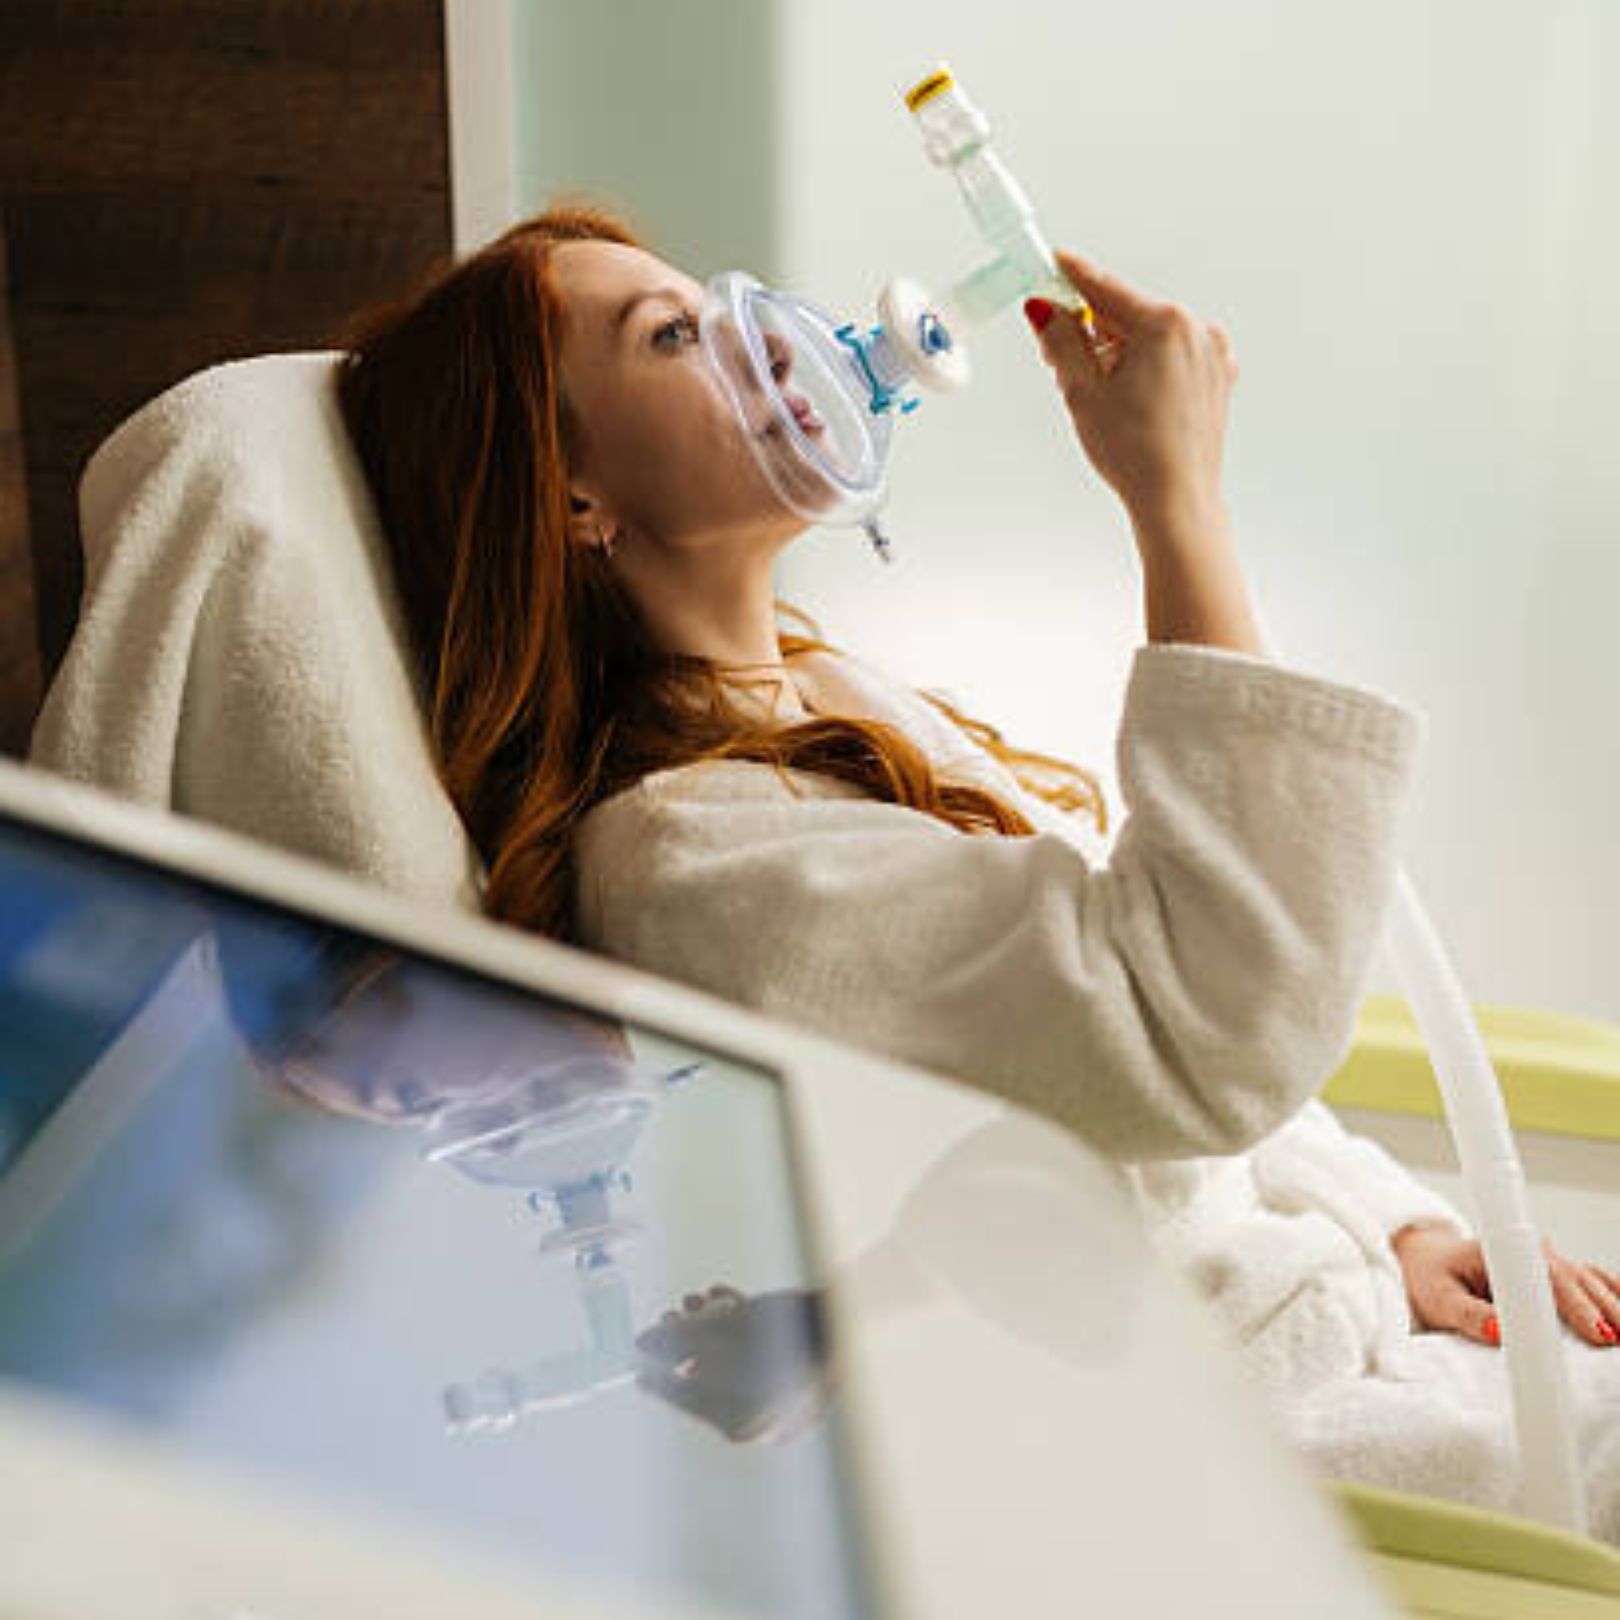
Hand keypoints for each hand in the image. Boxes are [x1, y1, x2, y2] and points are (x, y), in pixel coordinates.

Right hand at [1024, 249, 1238, 534]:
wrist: (1177, 499)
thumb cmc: (1136, 453)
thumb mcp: (1081, 391)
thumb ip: (1061, 340)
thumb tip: (1046, 310)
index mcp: (1164, 325)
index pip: (1104, 288)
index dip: (1070, 276)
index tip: (1051, 262)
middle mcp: (1195, 330)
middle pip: (1126, 315)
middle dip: (1090, 331)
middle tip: (1058, 359)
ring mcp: (1211, 354)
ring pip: (1148, 338)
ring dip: (1116, 354)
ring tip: (1097, 397)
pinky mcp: (1215, 378)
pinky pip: (1170, 359)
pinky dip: (1145, 369)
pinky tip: (1128, 402)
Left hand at [1391, 1220, 1619, 1347]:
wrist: (1428, 1262)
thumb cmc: (1430, 1278)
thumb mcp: (1438, 1299)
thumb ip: (1467, 1315)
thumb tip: (1500, 1332)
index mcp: (1503, 1250)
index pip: (1548, 1278)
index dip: (1576, 1307)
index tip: (1598, 1333)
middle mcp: (1532, 1251)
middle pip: (1577, 1281)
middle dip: (1604, 1311)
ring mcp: (1547, 1262)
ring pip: (1590, 1281)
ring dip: (1613, 1305)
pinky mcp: (1554, 1276)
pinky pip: (1591, 1282)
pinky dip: (1611, 1294)